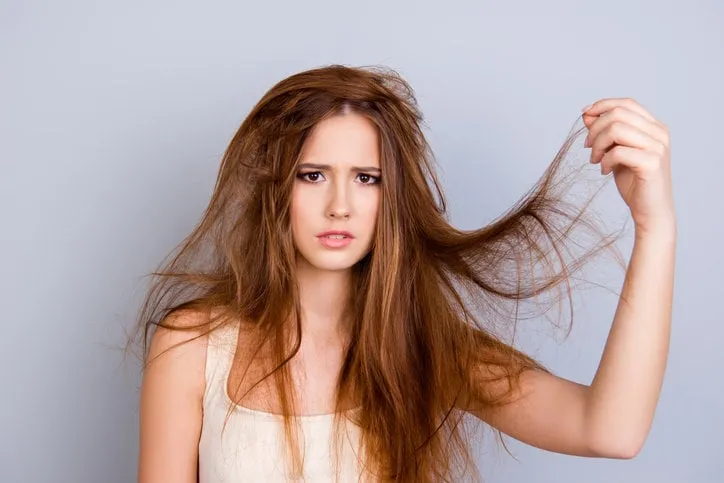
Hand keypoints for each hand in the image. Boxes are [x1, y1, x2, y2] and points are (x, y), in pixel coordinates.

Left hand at [582, 98, 674, 235]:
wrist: (650, 210)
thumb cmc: (634, 181)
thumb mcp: (615, 152)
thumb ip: (605, 133)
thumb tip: (587, 114)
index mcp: (654, 127)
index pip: (626, 103)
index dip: (602, 105)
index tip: (584, 115)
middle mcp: (659, 133)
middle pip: (618, 114)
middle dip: (595, 128)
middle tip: (587, 147)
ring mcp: (658, 147)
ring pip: (616, 129)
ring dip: (597, 144)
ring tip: (594, 160)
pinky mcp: (652, 163)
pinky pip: (618, 151)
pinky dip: (605, 160)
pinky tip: (604, 171)